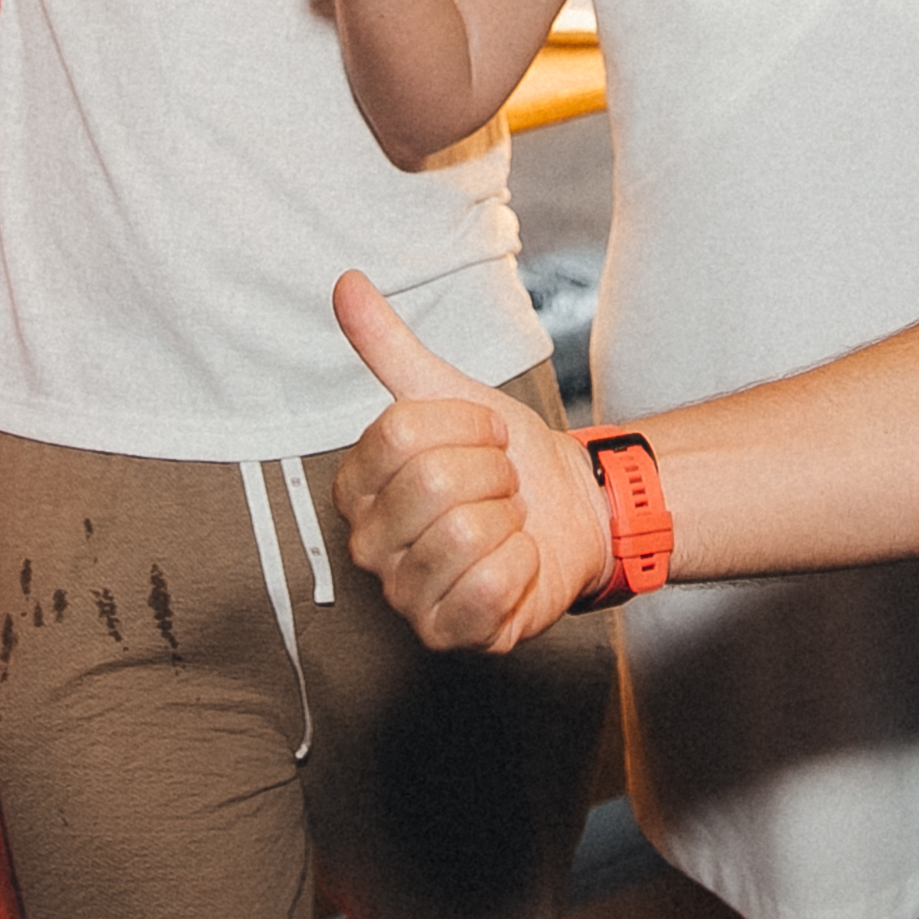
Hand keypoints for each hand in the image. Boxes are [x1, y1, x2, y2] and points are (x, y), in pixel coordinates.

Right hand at [333, 272, 608, 652]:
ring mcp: (405, 597)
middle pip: (433, 484)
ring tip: (508, 521)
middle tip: (502, 482)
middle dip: (493, 471)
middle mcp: (367, 547)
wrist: (571, 509)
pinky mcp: (449, 634)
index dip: (464, 425)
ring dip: (511, 517)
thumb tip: (346, 284)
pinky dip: (525, 563)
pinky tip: (518, 561)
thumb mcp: (453, 394)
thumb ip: (391, 347)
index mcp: (355, 488)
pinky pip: (493, 584)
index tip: (485, 435)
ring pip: (466, 534)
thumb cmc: (505, 458)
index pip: (400, 434)